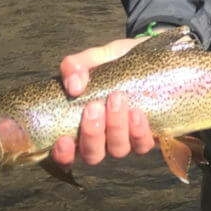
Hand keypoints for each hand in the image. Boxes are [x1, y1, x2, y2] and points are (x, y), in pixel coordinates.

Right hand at [50, 38, 155, 165]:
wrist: (148, 55)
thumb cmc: (113, 64)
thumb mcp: (92, 58)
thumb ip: (74, 67)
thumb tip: (73, 86)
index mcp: (80, 126)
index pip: (65, 154)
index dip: (63, 154)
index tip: (64, 139)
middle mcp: (102, 139)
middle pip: (92, 155)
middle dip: (92, 134)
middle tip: (94, 106)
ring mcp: (125, 140)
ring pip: (118, 150)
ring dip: (115, 127)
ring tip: (117, 99)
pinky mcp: (147, 135)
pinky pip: (143, 145)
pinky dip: (138, 132)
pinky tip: (136, 112)